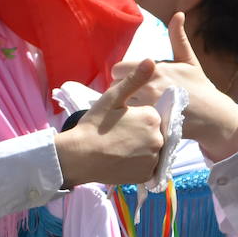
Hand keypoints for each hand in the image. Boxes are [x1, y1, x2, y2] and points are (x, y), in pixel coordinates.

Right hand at [55, 59, 163, 187]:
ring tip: (119, 149)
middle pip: (155, 133)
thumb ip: (134, 80)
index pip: (152, 116)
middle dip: (141, 134)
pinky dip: (138, 165)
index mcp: (152, 117)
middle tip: (118, 136)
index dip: (136, 118)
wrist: (79, 156)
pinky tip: (122, 160)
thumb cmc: (94, 124)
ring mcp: (153, 159)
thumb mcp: (112, 98)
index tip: (120, 122)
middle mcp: (158, 139)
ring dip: (141, 150)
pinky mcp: (146, 176)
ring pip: (152, 151)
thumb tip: (151, 60)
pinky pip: (148, 168)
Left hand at [109, 13, 237, 160]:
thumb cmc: (199, 86)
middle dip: (121, 91)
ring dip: (124, 107)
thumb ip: (178, 37)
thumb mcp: (188, 60)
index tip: (131, 80)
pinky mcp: (152, 124)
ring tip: (135, 109)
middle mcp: (149, 88)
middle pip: (115, 88)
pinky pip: (129, 122)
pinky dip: (131, 121)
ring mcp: (150, 108)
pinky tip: (139, 121)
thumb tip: (178, 13)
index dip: (122, 75)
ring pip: (120, 106)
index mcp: (154, 70)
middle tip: (132, 95)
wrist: (213, 116)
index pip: (118, 70)